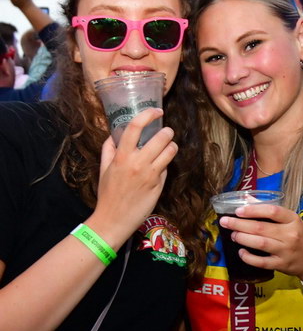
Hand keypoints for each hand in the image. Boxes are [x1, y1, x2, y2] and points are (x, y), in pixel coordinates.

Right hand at [88, 108, 177, 245]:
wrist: (113, 220)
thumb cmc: (107, 194)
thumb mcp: (103, 169)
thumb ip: (109, 150)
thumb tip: (115, 135)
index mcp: (121, 156)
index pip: (135, 127)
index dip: (148, 115)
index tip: (157, 111)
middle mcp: (137, 163)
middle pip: (161, 137)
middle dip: (167, 131)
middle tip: (167, 131)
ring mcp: (150, 174)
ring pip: (170, 151)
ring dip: (172, 145)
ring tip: (168, 146)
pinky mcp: (159, 184)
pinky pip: (167, 167)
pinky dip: (167, 162)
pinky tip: (161, 164)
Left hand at [219, 204, 302, 281]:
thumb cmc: (302, 236)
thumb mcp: (292, 220)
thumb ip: (270, 210)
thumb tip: (247, 199)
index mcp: (293, 219)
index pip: (272, 211)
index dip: (253, 210)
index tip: (238, 210)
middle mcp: (290, 234)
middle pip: (261, 228)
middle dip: (239, 224)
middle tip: (225, 221)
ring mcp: (285, 251)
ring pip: (260, 244)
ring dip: (243, 238)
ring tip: (232, 234)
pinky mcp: (281, 265)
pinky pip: (261, 262)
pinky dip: (249, 257)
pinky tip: (241, 252)